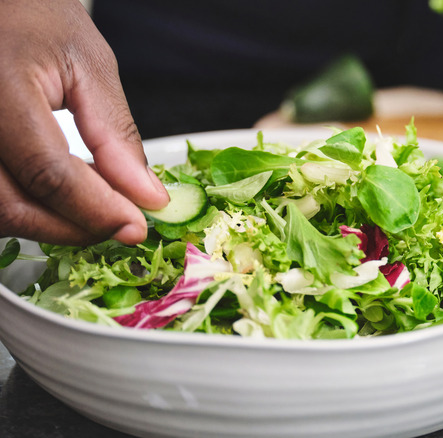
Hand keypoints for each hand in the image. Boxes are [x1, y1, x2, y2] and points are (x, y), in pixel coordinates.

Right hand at [0, 0, 168, 245]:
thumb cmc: (31, 16)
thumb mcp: (88, 65)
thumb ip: (116, 135)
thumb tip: (145, 195)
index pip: (48, 173)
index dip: (97, 209)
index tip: (136, 225)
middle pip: (14, 205)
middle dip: (75, 228)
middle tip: (121, 225)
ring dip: (51, 225)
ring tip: (96, 209)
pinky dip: (28, 209)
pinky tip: (63, 199)